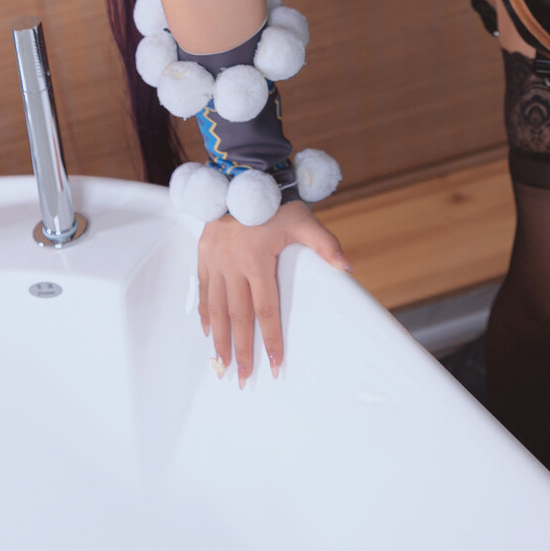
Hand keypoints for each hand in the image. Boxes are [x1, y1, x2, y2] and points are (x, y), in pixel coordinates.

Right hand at [197, 197, 350, 386]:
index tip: (275, 365)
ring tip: (220, 365)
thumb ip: (325, 245)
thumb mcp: (304, 220)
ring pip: (216, 308)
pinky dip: (204, 312)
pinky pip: (202, 288)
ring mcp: (216, 259)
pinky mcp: (203, 251)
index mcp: (258, 261)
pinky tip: (208, 331)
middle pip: (238, 318)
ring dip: (219, 339)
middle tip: (242, 378)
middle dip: (241, 351)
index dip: (271, 340)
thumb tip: (347, 268)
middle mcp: (233, 265)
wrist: (242, 172)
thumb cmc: (275, 199)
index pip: (266, 311)